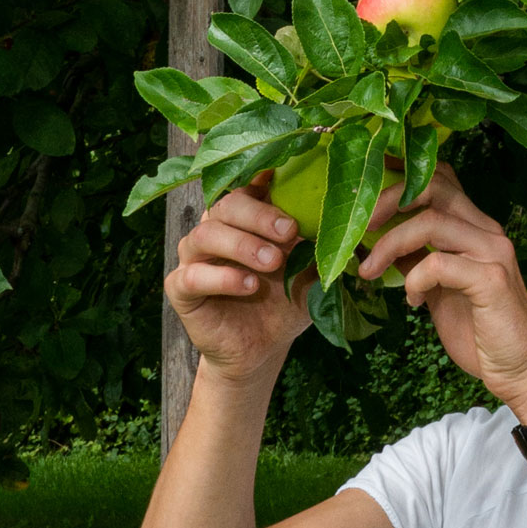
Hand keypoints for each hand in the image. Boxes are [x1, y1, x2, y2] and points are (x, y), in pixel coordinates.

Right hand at [164, 170, 314, 383]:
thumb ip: (319, 244)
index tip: (287, 182)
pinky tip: (249, 285)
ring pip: (204, 235)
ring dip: (242, 244)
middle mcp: (215, 230)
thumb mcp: (309, 271)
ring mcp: (193, 258)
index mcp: (243, 218)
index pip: (246, 185)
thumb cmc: (286, 301)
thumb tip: (345, 220)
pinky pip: (191, 276)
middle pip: (224, 204)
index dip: (263, 179)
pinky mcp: (181, 290)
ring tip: (273, 262)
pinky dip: (222, 278)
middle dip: (259, 215)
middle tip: (289, 231)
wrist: (264, 348)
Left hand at [358, 164, 526, 418]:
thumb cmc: (481, 332)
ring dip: (391, 244)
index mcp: (476, 229)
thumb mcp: (439, 291)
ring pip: (433, 221)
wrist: (521, 370)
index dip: (402, 177)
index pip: (441, 180)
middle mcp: (488, 232)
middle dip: (389, 200)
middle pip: (435, 188)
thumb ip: (418, 262)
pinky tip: (413, 302)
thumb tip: (378, 244)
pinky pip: (439, 263)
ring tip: (369, 270)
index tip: (365, 190)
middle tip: (360, 226)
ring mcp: (493, 253)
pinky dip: (415, 279)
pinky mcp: (492, 280)